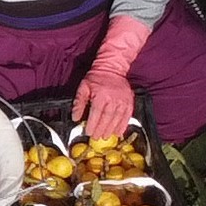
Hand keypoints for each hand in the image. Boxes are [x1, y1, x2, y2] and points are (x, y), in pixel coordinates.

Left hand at [73, 13, 151, 138]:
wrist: (112, 68)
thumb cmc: (95, 78)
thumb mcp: (83, 87)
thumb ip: (79, 103)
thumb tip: (75, 117)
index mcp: (101, 96)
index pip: (96, 114)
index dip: (92, 125)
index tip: (88, 132)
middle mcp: (113, 99)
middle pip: (107, 118)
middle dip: (101, 130)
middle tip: (96, 138)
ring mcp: (123, 100)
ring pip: (117, 119)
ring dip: (111, 130)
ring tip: (106, 136)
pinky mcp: (130, 101)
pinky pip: (127, 116)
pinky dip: (123, 125)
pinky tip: (118, 132)